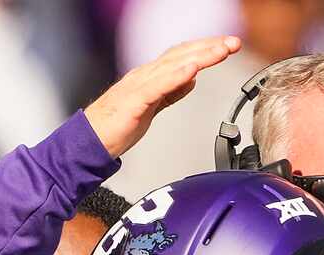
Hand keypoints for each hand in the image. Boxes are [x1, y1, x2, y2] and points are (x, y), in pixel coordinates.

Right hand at [84, 36, 241, 157]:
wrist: (90, 141)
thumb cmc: (117, 126)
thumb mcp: (153, 106)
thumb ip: (171, 92)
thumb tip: (190, 79)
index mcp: (151, 77)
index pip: (182, 56)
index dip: (206, 50)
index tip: (228, 46)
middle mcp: (145, 75)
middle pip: (182, 54)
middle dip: (210, 47)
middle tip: (233, 43)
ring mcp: (139, 85)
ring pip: (174, 65)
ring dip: (200, 56)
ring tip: (221, 50)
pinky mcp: (134, 100)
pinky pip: (158, 86)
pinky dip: (176, 76)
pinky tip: (192, 70)